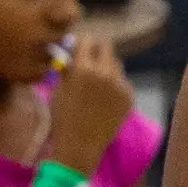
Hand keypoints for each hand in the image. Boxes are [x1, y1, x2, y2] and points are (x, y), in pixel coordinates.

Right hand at [44, 34, 132, 176]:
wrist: (79, 146)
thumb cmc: (62, 117)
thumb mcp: (58, 88)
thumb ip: (67, 67)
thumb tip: (72, 51)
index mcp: (83, 68)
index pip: (88, 40)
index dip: (82, 43)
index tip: (79, 48)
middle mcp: (105, 72)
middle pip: (106, 47)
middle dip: (97, 50)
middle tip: (91, 59)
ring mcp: (120, 84)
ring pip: (116, 65)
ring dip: (106, 68)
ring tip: (96, 84)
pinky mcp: (129, 96)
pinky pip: (122, 82)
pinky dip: (115, 85)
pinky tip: (105, 98)